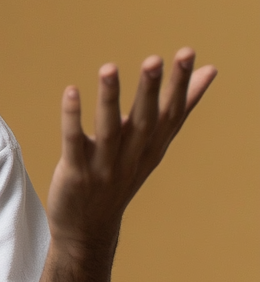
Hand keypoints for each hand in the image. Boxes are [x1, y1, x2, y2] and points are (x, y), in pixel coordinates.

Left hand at [46, 47, 217, 258]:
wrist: (88, 228)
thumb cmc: (122, 174)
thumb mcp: (152, 143)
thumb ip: (177, 107)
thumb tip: (210, 70)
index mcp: (153, 147)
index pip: (171, 113)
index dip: (180, 84)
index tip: (187, 53)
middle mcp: (133, 157)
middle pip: (145, 121)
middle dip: (150, 90)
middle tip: (155, 60)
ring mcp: (105, 167)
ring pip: (109, 129)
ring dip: (109, 99)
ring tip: (109, 68)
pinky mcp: (76, 172)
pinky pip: (74, 141)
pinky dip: (72, 117)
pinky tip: (71, 91)